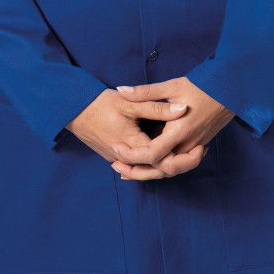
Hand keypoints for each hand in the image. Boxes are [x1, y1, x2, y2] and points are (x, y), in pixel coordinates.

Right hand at [66, 87, 190, 162]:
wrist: (73, 110)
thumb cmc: (100, 103)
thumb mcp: (129, 102)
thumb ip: (156, 107)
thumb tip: (182, 109)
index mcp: (134, 144)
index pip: (165, 160)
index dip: (185, 156)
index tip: (201, 146)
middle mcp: (127, 157)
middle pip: (160, 171)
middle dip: (182, 164)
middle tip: (200, 152)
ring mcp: (119, 160)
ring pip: (148, 171)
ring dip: (168, 164)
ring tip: (186, 153)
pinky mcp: (114, 157)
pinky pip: (137, 166)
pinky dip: (152, 163)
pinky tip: (165, 154)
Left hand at [110, 77, 234, 180]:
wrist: (230, 90)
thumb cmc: (202, 86)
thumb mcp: (171, 86)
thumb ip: (145, 92)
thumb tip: (121, 91)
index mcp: (180, 130)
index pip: (154, 154)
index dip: (133, 155)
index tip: (117, 148)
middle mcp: (188, 144)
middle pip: (161, 170)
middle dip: (138, 171)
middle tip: (116, 165)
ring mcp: (194, 147)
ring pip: (171, 170)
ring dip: (149, 172)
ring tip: (127, 169)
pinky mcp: (197, 146)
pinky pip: (177, 163)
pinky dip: (161, 167)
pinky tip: (147, 162)